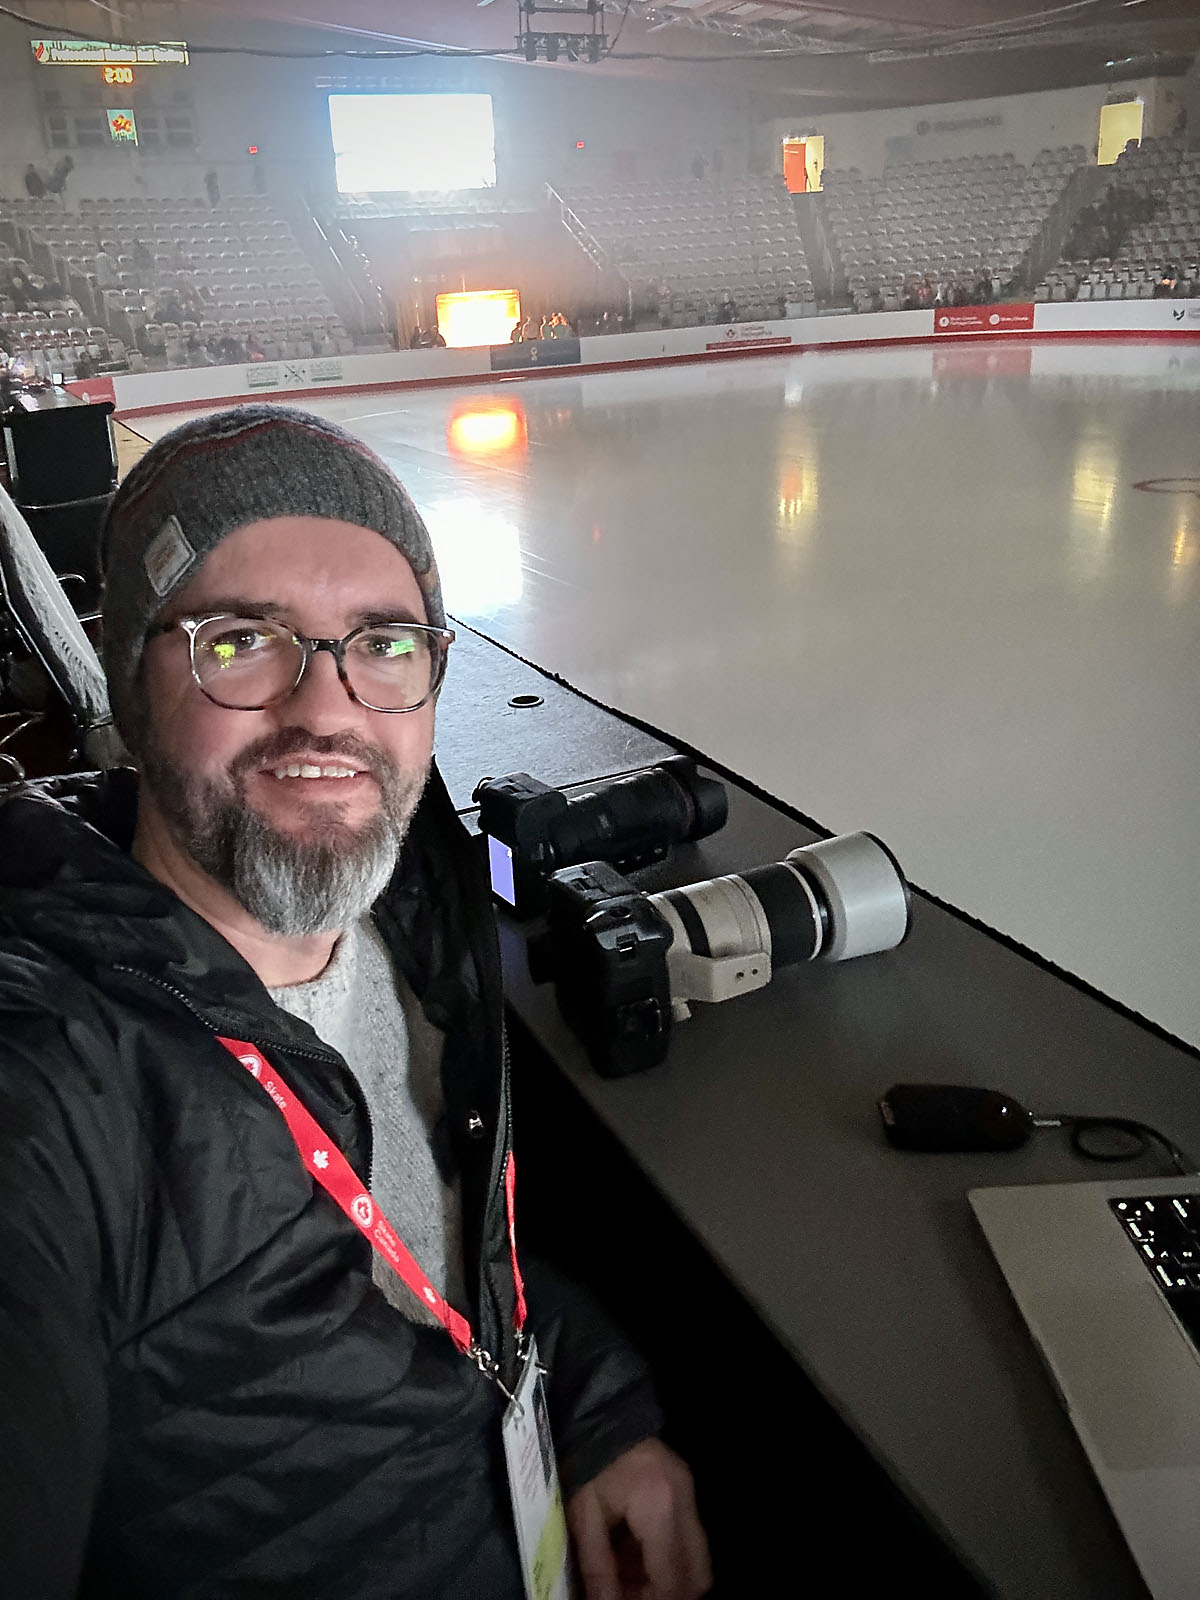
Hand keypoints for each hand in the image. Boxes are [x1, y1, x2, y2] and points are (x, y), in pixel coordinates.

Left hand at [565, 1437, 710, 1599]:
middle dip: (669, 1593)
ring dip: (670, 1578)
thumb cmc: (587, 1462)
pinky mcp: (686, 1489)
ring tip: (631, 1577)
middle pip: (697, 1574)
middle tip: (634, 1593)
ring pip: (698, 1559)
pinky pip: (689, 1538)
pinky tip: (635, 1554)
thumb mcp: (583, 1515)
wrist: (600, 1415)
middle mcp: (685, 1503)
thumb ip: (598, 1566)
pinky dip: (668, 1557)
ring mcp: (690, 1494)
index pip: (671, 1578)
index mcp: (658, 1508)